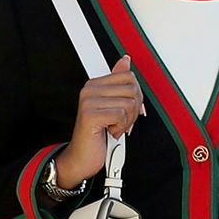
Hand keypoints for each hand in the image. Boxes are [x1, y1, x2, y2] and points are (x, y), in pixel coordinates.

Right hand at [61, 60, 144, 184]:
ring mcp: (88, 101)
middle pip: (132, 89)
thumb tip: (125, 60)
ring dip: (126, 122)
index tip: (128, 110)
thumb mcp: (113, 107)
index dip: (135, 96)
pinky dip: (120, 128)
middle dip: (133, 110)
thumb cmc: (97, 135)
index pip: (128, 77)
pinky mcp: (90, 115)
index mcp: (95, 85)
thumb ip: (120, 84)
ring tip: (114, 127)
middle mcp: (90, 90)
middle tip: (120, 122)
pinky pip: (121, 115)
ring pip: (129, 103)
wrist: (82, 158)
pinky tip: (110, 132)